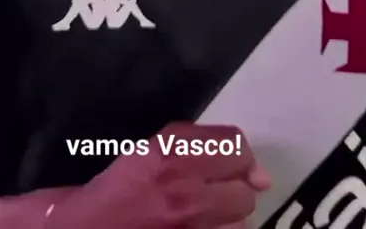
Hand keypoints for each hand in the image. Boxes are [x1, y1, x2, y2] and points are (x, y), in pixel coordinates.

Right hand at [48, 122, 270, 227]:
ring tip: (203, 220)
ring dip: (227, 221)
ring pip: (239, 222)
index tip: (235, 168)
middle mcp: (182, 185)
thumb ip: (195, 148)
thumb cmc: (107, 194)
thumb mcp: (144, 153)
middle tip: (214, 196)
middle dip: (233, 191)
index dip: (239, 158)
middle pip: (243, 186)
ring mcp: (188, 224)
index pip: (234, 144)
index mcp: (168, 149)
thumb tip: (258, 173)